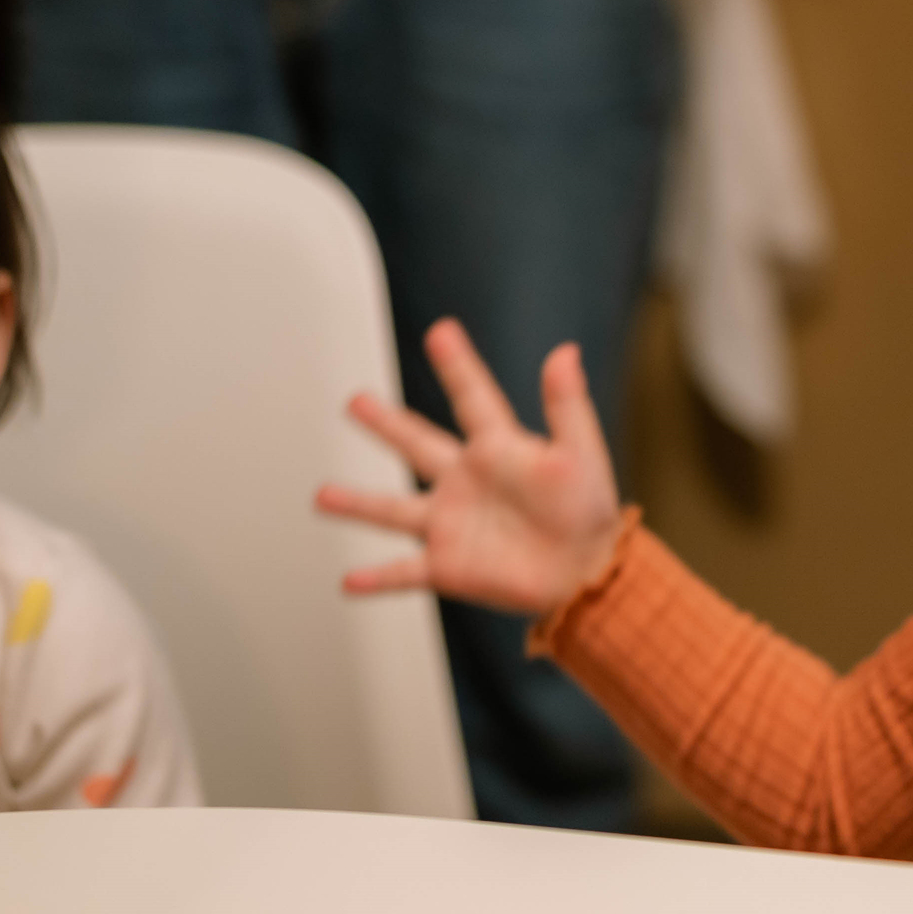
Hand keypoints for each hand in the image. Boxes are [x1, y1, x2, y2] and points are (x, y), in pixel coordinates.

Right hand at [317, 319, 626, 615]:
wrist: (590, 573)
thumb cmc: (591, 512)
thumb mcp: (580, 453)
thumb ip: (567, 406)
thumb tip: (565, 352)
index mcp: (499, 450)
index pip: (472, 398)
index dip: (457, 365)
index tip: (442, 332)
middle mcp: (467, 482)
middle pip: (416, 445)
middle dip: (385, 424)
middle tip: (355, 401)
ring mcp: (452, 524)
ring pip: (393, 510)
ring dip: (357, 503)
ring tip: (321, 495)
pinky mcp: (448, 566)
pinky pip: (403, 573)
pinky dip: (376, 579)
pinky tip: (348, 581)